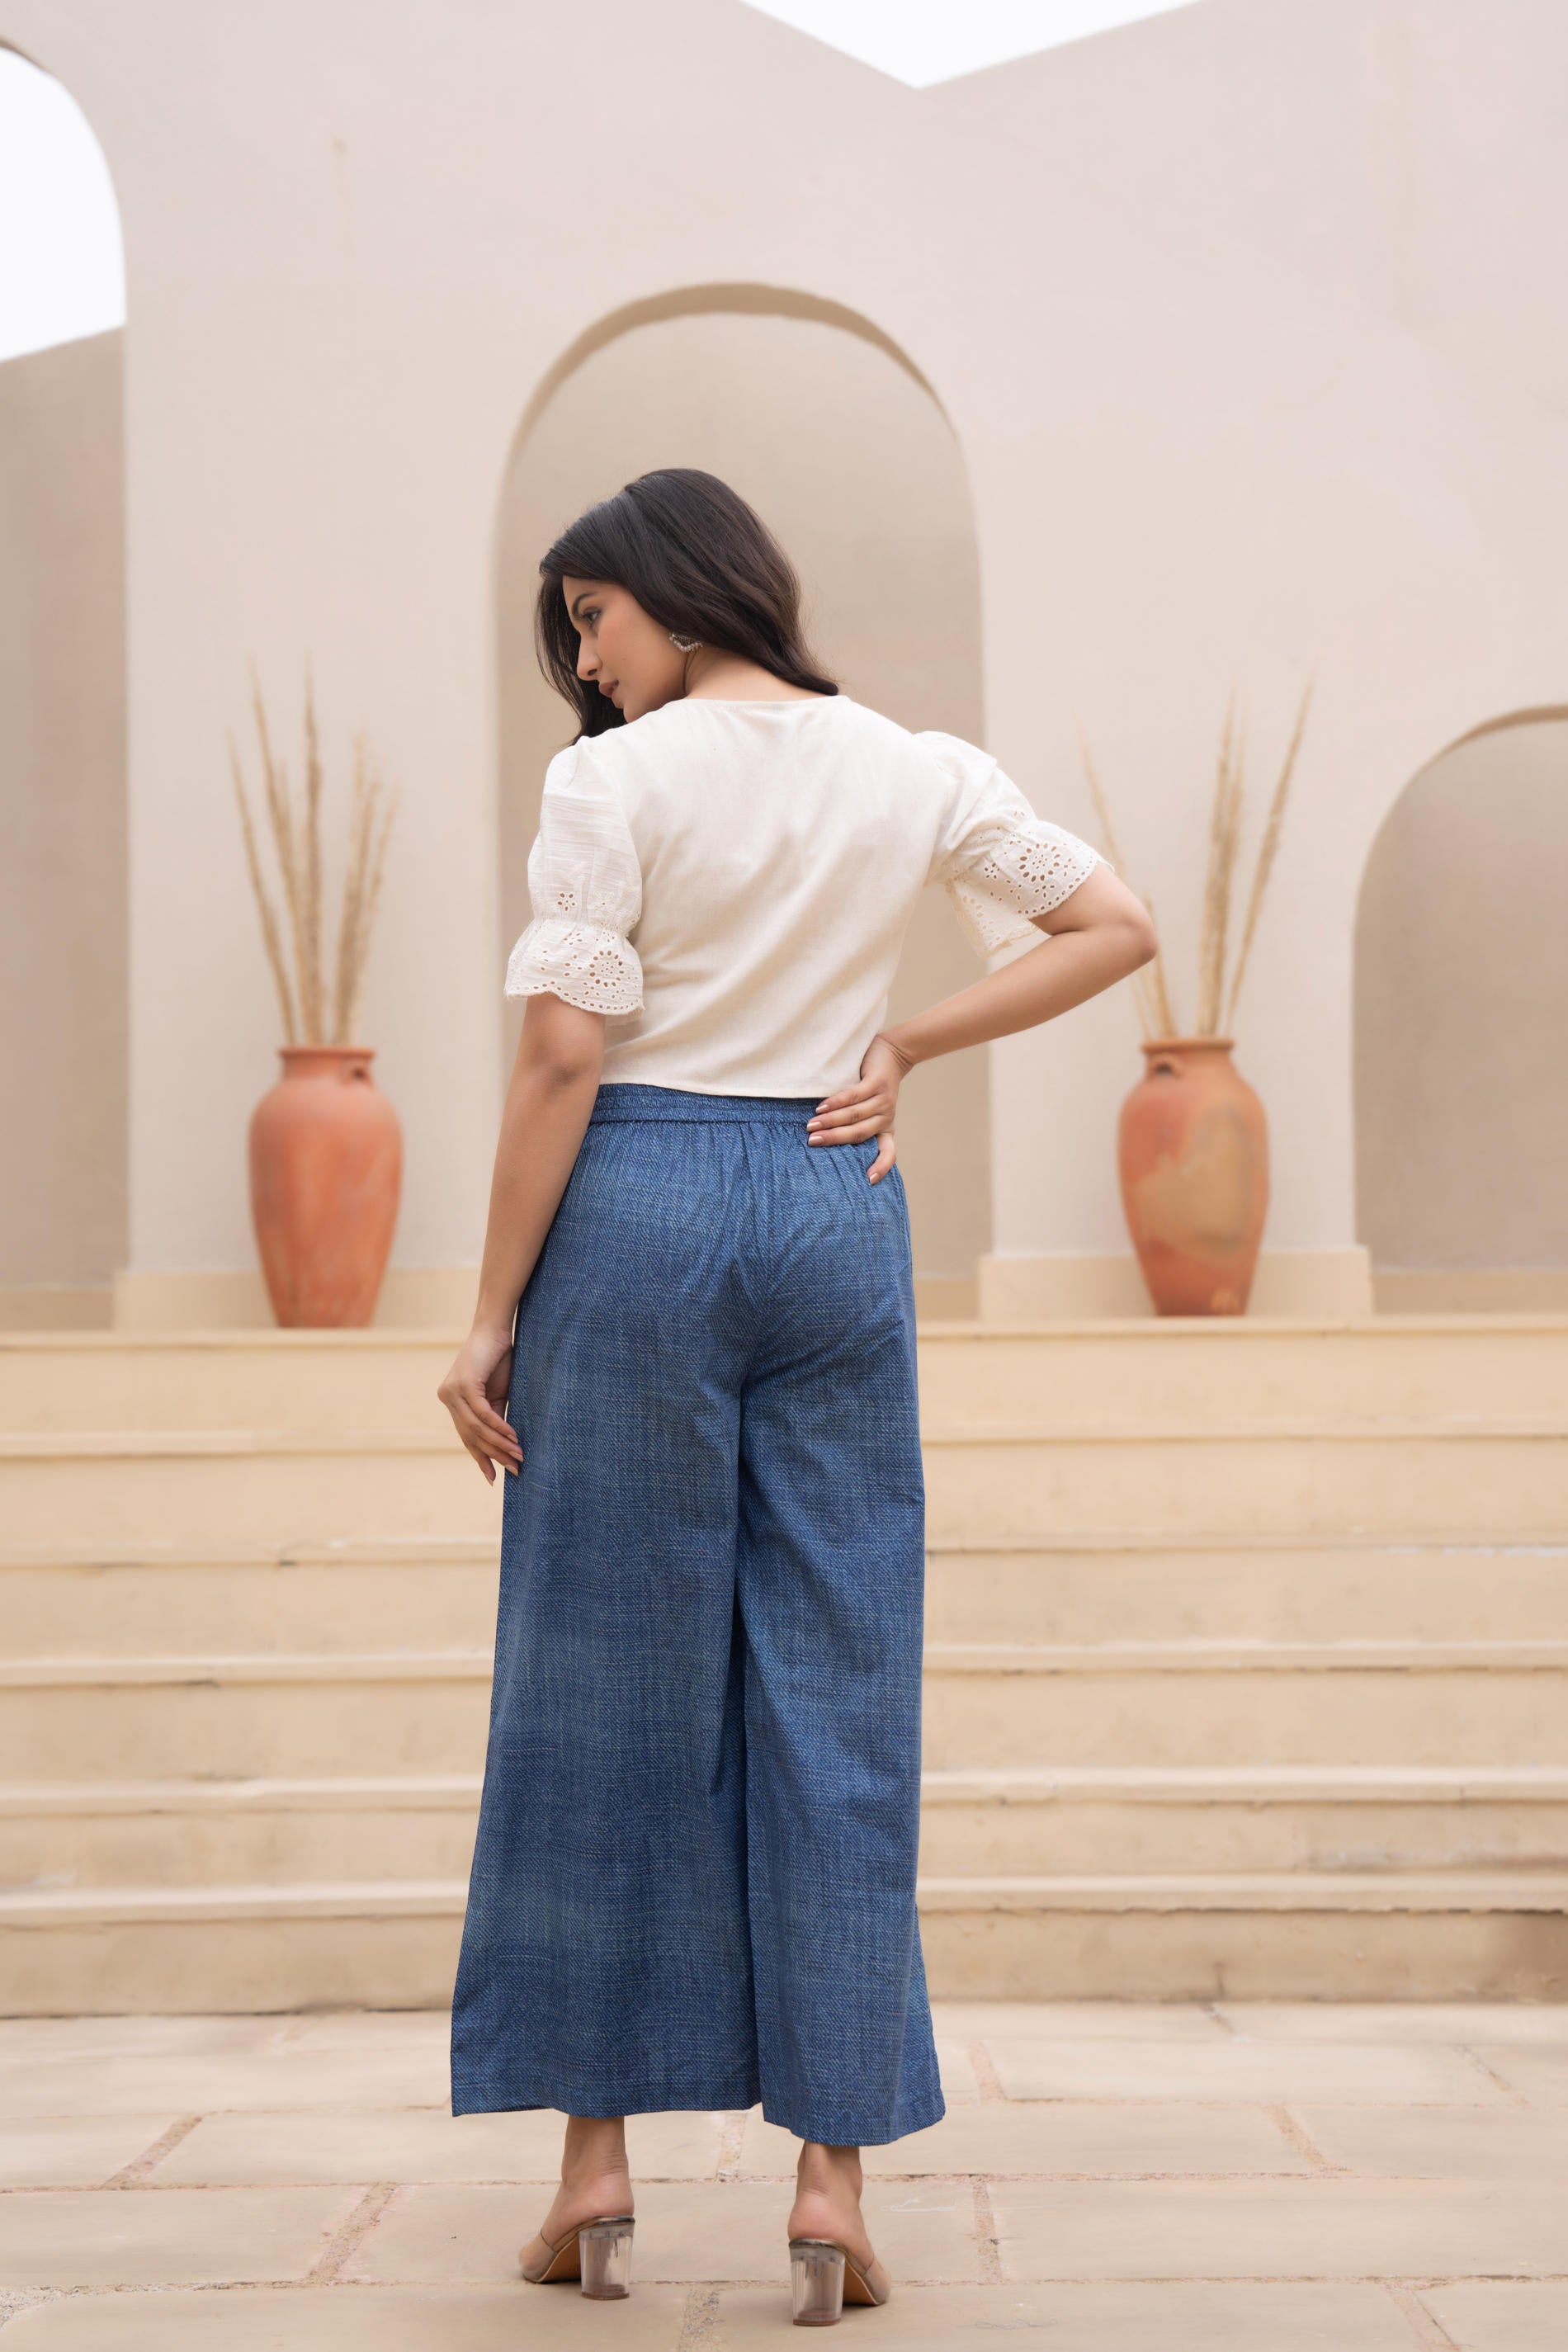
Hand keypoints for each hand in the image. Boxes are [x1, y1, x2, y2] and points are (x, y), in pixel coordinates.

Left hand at [438, 1324, 521, 1483]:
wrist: (496, 1329)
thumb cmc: (499, 1358)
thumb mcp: (497, 1394)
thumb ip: (494, 1417)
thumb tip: (503, 1445)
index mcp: (452, 1401)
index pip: (465, 1436)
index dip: (480, 1458)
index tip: (493, 1478)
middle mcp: (447, 1398)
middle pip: (471, 1436)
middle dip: (494, 1455)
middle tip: (515, 1469)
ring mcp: (452, 1392)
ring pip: (476, 1428)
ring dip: (499, 1444)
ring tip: (519, 1455)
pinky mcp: (463, 1384)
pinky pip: (482, 1414)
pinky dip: (498, 1427)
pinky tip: (512, 1437)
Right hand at [806, 1033, 912, 1183]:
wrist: (892, 1055)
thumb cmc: (874, 1086)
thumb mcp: (872, 1109)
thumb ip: (857, 1124)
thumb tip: (824, 1138)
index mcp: (885, 1128)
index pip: (888, 1152)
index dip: (881, 1167)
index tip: (868, 1180)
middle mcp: (886, 1117)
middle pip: (859, 1134)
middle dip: (834, 1139)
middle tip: (812, 1142)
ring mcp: (883, 1100)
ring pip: (854, 1115)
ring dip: (830, 1121)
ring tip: (811, 1125)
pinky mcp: (878, 1083)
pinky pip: (854, 1096)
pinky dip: (836, 1102)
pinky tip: (822, 1107)